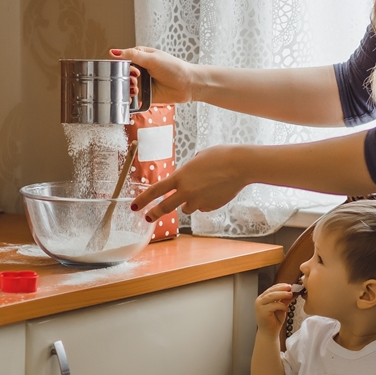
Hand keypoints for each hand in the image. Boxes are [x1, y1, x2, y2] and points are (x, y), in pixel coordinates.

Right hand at [111, 46, 193, 105]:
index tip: (127, 67)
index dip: (121, 63)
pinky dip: (129, 96)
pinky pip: (131, 96)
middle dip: (125, 75)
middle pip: (122, 72)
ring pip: (125, 84)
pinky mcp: (143, 94)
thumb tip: (114, 52)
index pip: (123, 58)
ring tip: (136, 86)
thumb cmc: (174, 68)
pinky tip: (134, 93)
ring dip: (127, 86)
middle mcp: (140, 69)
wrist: (187, 85)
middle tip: (135, 76)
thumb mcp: (152, 58)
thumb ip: (133, 56)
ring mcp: (141, 82)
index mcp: (141, 56)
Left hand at [132, 145, 248, 220]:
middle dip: (154, 214)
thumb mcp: (198, 158)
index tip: (135, 207)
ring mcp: (198, 201)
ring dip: (189, 202)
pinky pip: (203, 207)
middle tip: (148, 218)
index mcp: (180, 177)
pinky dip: (205, 201)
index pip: (155, 190)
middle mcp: (186, 191)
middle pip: (165, 207)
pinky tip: (215, 190)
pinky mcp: (210, 207)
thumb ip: (188, 170)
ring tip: (203, 188)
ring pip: (187, 207)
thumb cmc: (221, 156)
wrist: (240, 165)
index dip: (143, 200)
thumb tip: (187, 178)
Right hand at [254, 283, 295, 333]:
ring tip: (290, 294)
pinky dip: (281, 306)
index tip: (289, 285)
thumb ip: (285, 300)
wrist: (269, 333)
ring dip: (282, 294)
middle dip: (282, 288)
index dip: (281, 286)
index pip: (272, 289)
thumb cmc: (274, 321)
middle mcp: (259, 300)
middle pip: (271, 291)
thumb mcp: (281, 308)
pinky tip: (286, 309)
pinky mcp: (262, 311)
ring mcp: (259, 305)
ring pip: (271, 296)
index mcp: (263, 298)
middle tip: (291, 288)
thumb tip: (292, 292)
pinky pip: (273, 305)